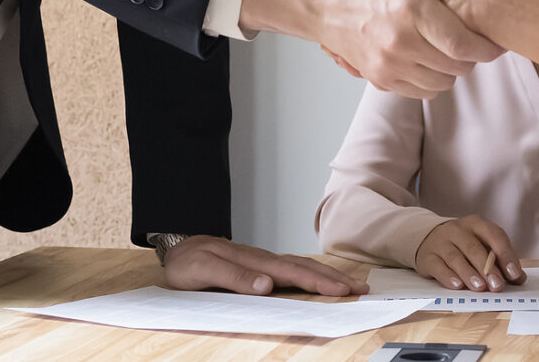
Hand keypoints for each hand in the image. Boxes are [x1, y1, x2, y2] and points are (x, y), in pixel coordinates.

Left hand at [160, 236, 363, 296]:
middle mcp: (263, 260)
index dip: (319, 282)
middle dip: (334, 279)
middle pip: (304, 268)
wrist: (177, 246)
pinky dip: (310, 272)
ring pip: (300, 266)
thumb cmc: (188, 262)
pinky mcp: (259, 264)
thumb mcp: (203, 272)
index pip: (293, 274)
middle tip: (361, 289)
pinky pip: (291, 267)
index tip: (342, 291)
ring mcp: (262, 260)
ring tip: (349, 284)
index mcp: (253, 262)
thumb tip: (267, 285)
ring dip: (326, 275)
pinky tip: (319, 277)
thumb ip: (234, 279)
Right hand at [243, 0, 500, 98]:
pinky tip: (430, 61)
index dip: (484, 48)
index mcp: (412, 8)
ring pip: (442, 83)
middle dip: (471, 58)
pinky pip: (421, 91)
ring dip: (452, 70)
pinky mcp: (380, 79)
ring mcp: (388, 64)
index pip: (463, 45)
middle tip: (473, 44)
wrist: (324, 2)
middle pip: (456, 68)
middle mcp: (400, 40)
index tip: (493, 43)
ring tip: (450, 51)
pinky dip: (432, 80)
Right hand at [414, 215, 524, 291]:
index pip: (495, 236)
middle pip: (474, 248)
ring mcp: (441, 241)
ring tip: (479, 287)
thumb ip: (500, 261)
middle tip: (497, 286)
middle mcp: (458, 229)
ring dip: (469, 273)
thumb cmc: (462, 246)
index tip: (514, 274)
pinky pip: (438, 266)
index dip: (506, 255)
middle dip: (487, 268)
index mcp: (476, 224)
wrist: (427, 239)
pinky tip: (457, 285)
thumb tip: (519, 278)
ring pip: (455, 257)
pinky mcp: (427, 256)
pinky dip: (448, 276)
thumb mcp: (482, 246)